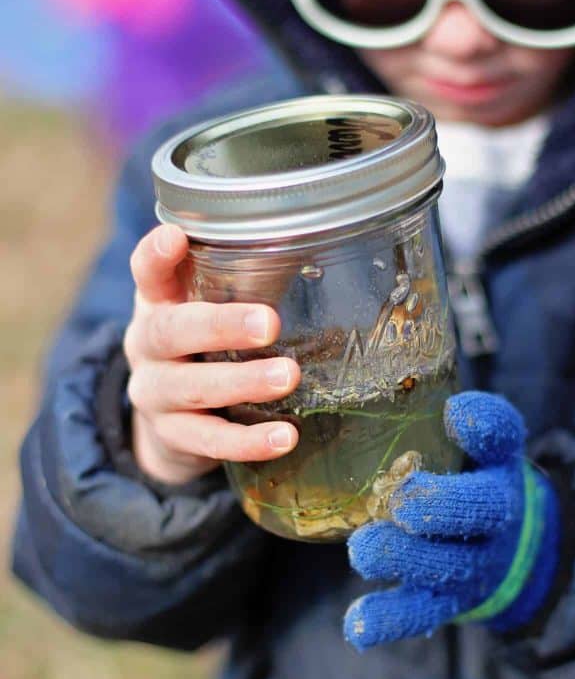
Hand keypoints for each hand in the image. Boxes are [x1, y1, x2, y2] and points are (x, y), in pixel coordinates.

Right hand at [123, 224, 300, 483]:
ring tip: (287, 377)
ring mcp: (154, 393)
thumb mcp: (209, 310)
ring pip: (191, 388)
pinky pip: (209, 440)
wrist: (169, 416)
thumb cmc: (204, 346)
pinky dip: (248, 440)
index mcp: (157, 303)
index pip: (146, 272)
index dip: (156, 256)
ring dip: (242, 382)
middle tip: (269, 323)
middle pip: (171, 331)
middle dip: (221, 326)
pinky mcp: (173, 436)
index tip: (176, 237)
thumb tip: (324, 258)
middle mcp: (146, 345)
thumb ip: (245, 286)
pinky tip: (284, 438)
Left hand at [344, 392, 560, 649]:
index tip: (454, 412)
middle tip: (403, 502)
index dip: (482, 425)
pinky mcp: (449, 600)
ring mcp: (474, 561)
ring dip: (406, 559)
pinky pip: (421, 613)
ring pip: (448, 566)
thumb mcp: (465, 443)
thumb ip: (437, 418)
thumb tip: (392, 380)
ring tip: (364, 549)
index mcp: (497, 463)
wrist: (507, 546)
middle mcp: (495, 513)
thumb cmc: (467, 477)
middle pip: (481, 510)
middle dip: (442, 506)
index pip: (501, 436)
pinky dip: (389, 620)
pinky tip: (358, 625)